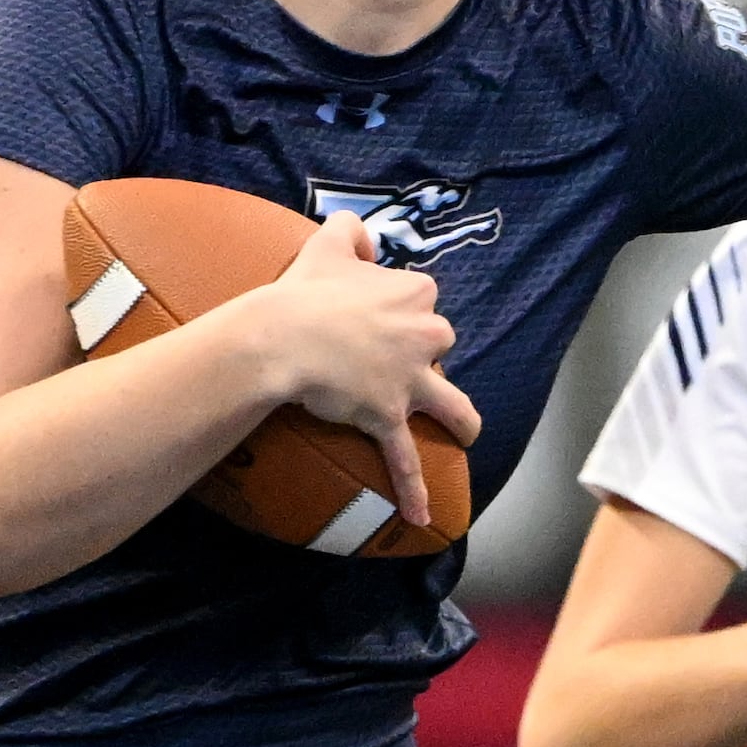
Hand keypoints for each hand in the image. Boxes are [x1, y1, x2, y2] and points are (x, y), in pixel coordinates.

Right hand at [236, 213, 481, 526]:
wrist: (282, 336)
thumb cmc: (303, 291)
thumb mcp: (327, 242)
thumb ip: (351, 230)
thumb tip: (366, 239)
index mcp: (413, 292)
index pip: (423, 297)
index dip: (401, 308)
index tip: (377, 315)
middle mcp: (424, 334)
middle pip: (439, 345)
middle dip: (424, 355)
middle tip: (391, 362)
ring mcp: (410, 379)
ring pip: (452, 404)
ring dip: (460, 420)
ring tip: (464, 433)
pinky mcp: (389, 416)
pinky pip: (406, 458)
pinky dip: (414, 489)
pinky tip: (421, 515)